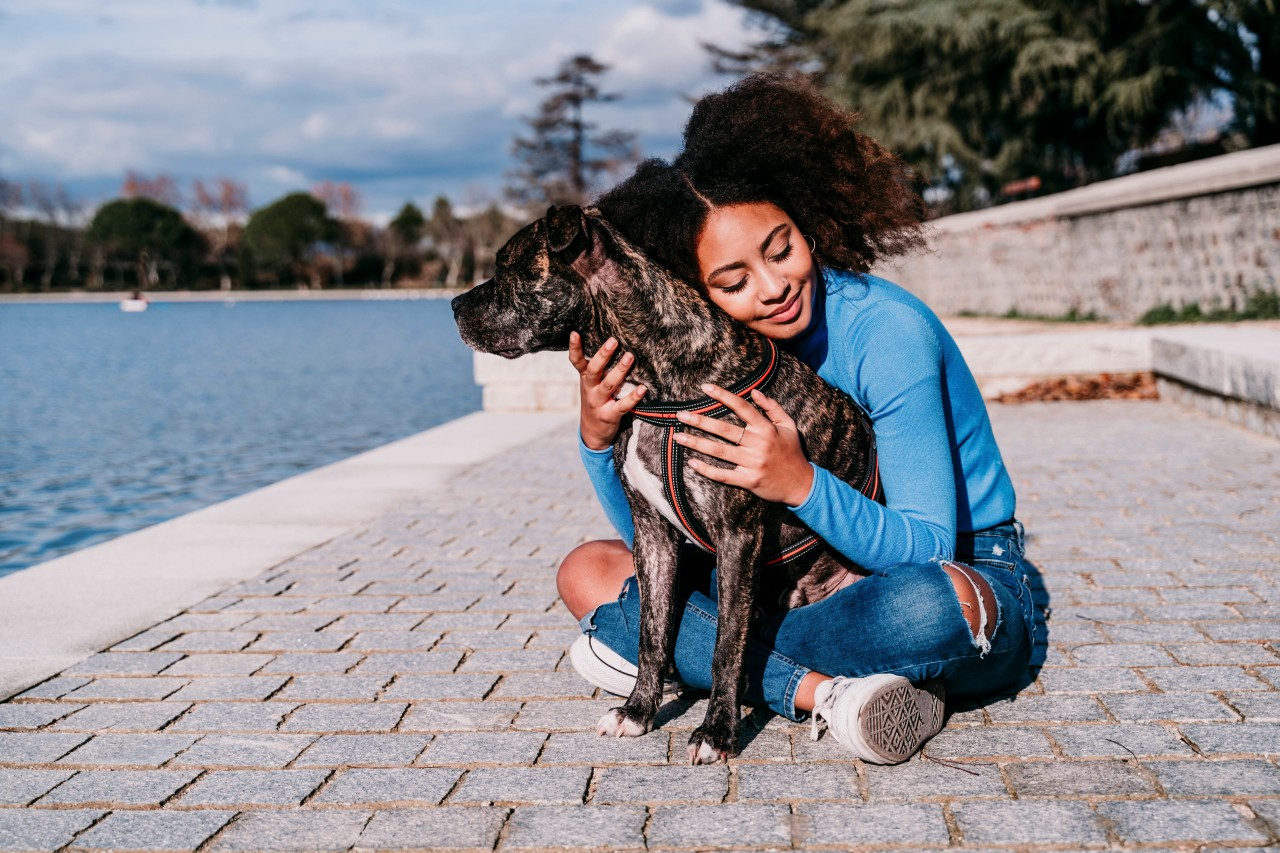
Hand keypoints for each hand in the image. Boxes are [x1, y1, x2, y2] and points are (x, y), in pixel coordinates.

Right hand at [569, 331, 646, 450]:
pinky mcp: (609, 415)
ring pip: (608, 384)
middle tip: (613, 340)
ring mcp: (598, 403)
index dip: (574, 348)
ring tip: (630, 356)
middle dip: (603, 355)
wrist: (592, 433)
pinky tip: (643, 389)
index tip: (575, 333)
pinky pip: (622, 405)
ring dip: (620, 370)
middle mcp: (589, 389)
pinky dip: (633, 397)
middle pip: (594, 370)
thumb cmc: (596, 401)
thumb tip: (611, 341)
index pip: (576, 362)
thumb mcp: (591, 385)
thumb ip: (597, 368)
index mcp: (585, 379)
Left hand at [673, 385, 813, 505]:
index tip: (705, 387)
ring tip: (678, 436)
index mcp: (766, 429)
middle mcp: (758, 444)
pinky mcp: (748, 480)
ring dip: (697, 443)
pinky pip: (723, 475)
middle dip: (700, 421)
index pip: (742, 407)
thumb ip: (772, 407)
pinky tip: (692, 463)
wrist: (801, 484)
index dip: (723, 396)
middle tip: (681, 414)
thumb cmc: (792, 452)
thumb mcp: (789, 426)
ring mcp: (752, 463)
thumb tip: (754, 391)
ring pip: (719, 451)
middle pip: (724, 430)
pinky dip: (707, 470)